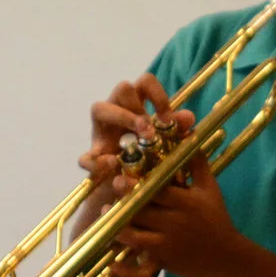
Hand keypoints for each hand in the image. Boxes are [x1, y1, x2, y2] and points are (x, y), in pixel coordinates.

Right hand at [77, 76, 186, 230]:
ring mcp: (101, 132)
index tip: (167, 117)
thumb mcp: (164, 145)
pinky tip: (113, 165)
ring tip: (134, 142)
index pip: (145, 82)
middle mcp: (117, 112)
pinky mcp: (91, 158)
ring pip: (99, 108)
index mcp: (138, 106)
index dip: (157, 94)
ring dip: (121, 119)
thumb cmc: (150, 160)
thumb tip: (189, 117)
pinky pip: (86, 154)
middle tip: (149, 131)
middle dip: (138, 106)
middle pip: (122, 89)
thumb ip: (175, 130)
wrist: (130, 194)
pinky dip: (98, 160)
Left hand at [110, 150, 253, 276]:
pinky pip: (140, 270)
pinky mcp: (163, 263)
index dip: (138, 183)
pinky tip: (112, 264)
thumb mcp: (209, 188)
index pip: (157, 190)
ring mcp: (167, 246)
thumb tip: (188, 133)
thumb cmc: (216, 217)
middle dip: (123, 202)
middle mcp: (175, 224)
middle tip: (110, 192)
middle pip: (142, 212)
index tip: (121, 175)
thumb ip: (196, 161)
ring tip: (106, 215)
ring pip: (135, 238)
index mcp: (185, 203)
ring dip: (118, 229)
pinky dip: (125, 270)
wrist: (226, 256)